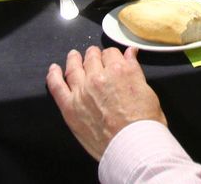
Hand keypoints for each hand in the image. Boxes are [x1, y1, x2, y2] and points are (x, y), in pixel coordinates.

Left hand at [46, 46, 165, 161]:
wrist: (133, 145)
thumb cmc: (145, 122)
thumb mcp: (147, 90)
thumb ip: (134, 69)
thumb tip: (130, 53)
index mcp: (120, 70)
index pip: (111, 54)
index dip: (111, 55)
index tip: (110, 58)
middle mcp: (99, 77)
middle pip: (92, 58)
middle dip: (93, 55)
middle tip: (92, 55)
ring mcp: (82, 91)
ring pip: (74, 68)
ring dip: (74, 59)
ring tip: (73, 56)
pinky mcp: (69, 107)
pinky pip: (57, 86)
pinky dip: (53, 75)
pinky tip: (53, 69)